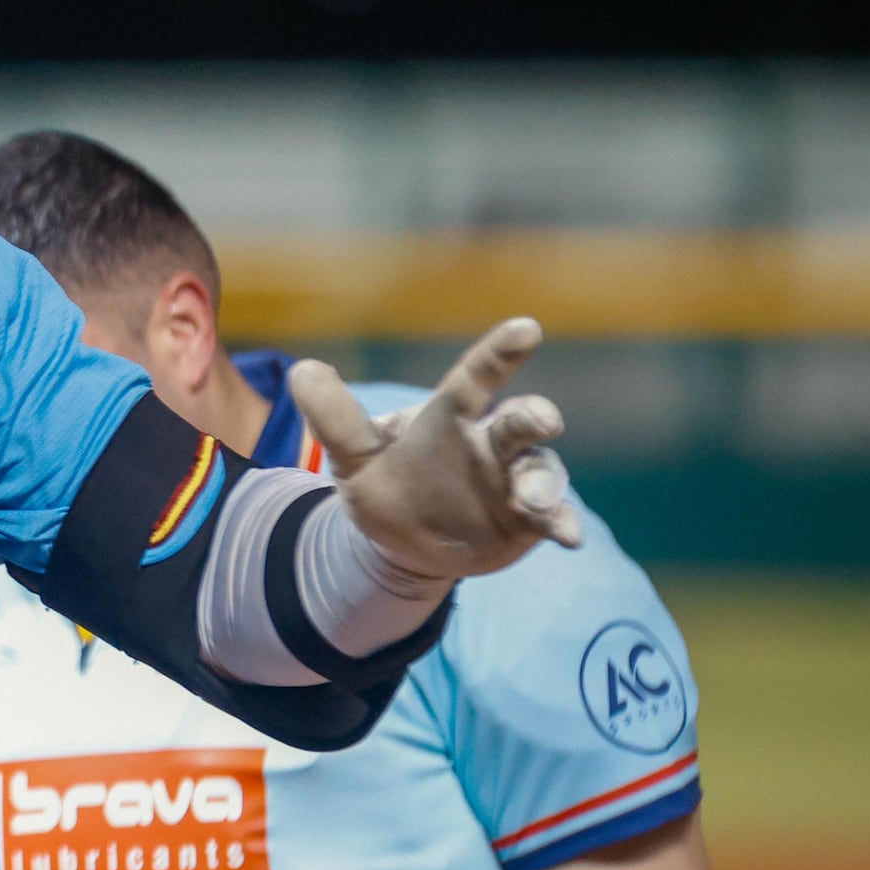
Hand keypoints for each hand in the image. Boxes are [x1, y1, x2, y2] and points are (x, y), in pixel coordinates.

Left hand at [289, 317, 583, 580]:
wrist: (404, 541)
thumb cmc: (386, 484)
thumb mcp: (353, 456)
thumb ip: (335, 419)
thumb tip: (300, 369)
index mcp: (449, 419)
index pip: (475, 378)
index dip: (499, 353)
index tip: (527, 328)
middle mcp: (489, 444)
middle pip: (519, 423)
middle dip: (533, 417)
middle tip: (543, 420)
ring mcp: (513, 481)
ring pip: (540, 470)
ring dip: (544, 483)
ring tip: (535, 503)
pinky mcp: (528, 520)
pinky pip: (553, 517)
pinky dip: (562, 522)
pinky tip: (568, 536)